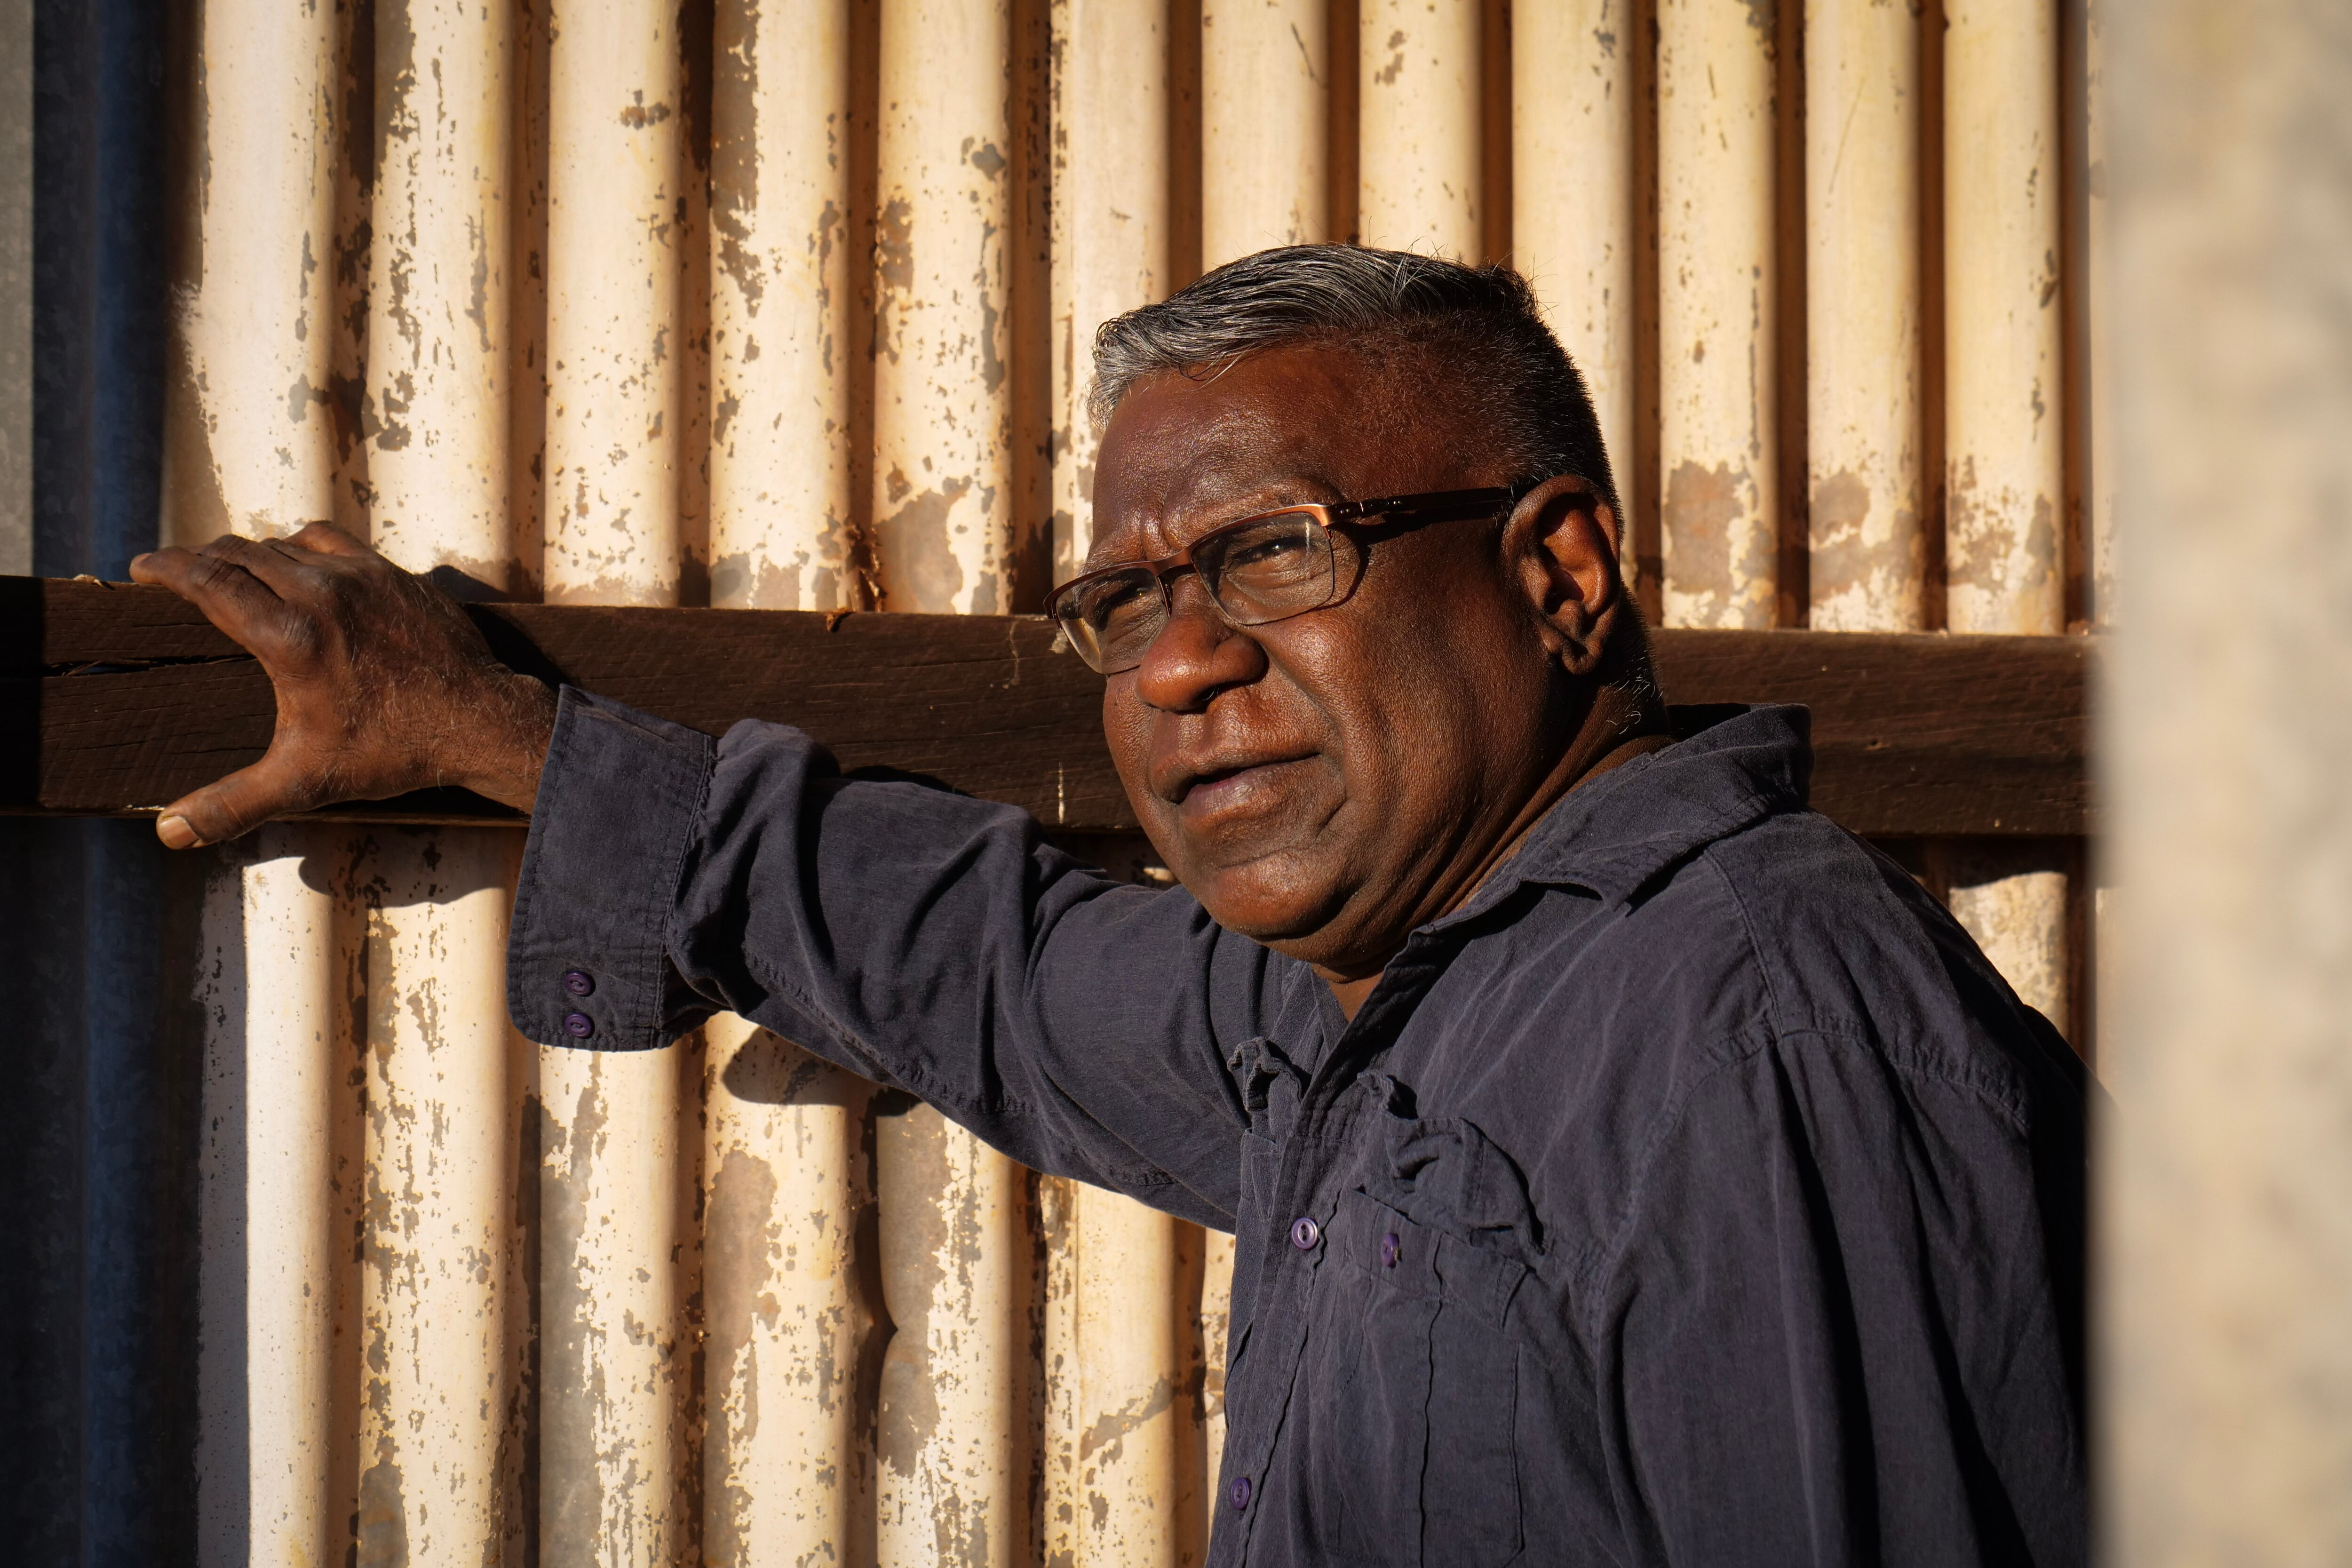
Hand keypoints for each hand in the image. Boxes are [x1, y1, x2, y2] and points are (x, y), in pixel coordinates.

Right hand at [128, 523, 558, 847]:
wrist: (480, 720)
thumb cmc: (394, 750)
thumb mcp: (305, 781)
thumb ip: (234, 804)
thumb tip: (171, 832)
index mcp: (291, 636)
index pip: (208, 581)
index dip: (166, 569)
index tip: (142, 568)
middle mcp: (323, 593)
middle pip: (239, 553)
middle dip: (200, 559)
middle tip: (178, 574)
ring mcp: (362, 577)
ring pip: (284, 544)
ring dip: (249, 553)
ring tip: (230, 571)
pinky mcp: (393, 574)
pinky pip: (330, 543)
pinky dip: (299, 548)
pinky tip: (294, 565)